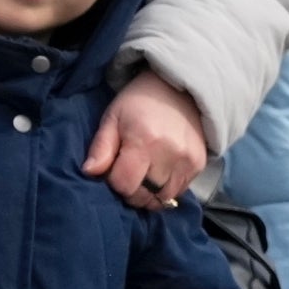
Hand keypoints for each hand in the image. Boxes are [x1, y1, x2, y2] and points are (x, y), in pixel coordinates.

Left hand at [83, 68, 212, 207]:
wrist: (177, 89)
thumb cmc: (138, 103)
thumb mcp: (112, 118)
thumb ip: (101, 147)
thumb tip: (89, 172)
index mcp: (144, 141)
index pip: (124, 185)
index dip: (114, 182)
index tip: (113, 170)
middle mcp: (169, 154)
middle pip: (144, 196)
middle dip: (131, 191)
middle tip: (128, 174)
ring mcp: (187, 161)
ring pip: (163, 198)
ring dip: (149, 194)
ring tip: (143, 175)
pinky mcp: (199, 165)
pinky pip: (179, 191)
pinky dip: (166, 189)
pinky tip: (159, 173)